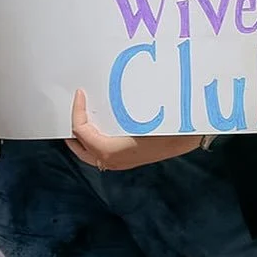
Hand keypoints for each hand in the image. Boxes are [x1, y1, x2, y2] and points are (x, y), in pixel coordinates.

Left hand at [66, 89, 201, 170]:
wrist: (184, 137)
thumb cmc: (161, 125)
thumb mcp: (134, 114)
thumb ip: (111, 109)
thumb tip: (91, 93)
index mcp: (108, 150)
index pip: (80, 131)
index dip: (76, 111)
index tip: (80, 94)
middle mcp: (111, 160)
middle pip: (80, 148)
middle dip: (72, 131)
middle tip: (72, 113)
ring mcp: (120, 163)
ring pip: (91, 153)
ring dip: (84, 137)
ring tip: (84, 119)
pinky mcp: (128, 160)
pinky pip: (103, 153)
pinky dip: (95, 141)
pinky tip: (101, 126)